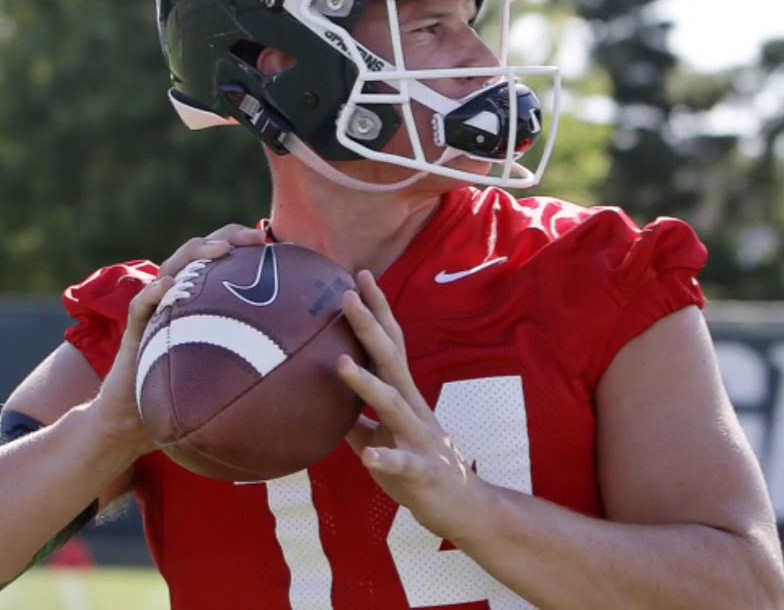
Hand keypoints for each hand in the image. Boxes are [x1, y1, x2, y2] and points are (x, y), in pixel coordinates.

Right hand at [91, 224, 267, 454]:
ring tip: (221, 251)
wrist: (138, 419)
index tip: (277, 245)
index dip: (246, 244)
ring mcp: (156, 308)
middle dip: (227, 237)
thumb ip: (256, 358)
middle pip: (199, 251)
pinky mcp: (135, 328)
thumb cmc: (188, 396)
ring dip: (197, 253)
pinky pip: (142, 304)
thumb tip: (308, 362)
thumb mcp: (229, 371)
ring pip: (173, 266)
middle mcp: (178, 296)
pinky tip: (170, 285)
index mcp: (200, 298)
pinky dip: (155, 291)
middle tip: (256, 238)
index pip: (222, 258)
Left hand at [338, 270, 478, 541]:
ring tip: (342, 364)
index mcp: (402, 396)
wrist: (461, 507)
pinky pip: (404, 464)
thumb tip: (322, 403)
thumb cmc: (416, 468)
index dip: (375, 311)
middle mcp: (413, 407)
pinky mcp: (423, 470)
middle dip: (368, 327)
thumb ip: (355, 420)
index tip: (358, 277)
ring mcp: (420, 437)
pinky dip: (387, 458)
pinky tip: (370, 456)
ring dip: (368, 384)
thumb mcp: (380, 438)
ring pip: (393, 405)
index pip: (389, 344)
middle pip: (390, 359)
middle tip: (347, 295)